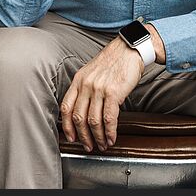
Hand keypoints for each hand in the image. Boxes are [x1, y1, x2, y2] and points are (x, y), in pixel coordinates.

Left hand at [60, 37, 142, 151]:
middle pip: (79, 118)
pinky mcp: (113, 92)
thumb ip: (86, 88)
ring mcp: (98, 89)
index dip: (67, 126)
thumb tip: (84, 110)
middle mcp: (86, 85)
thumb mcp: (92, 72)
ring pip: (93, 121)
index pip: (66, 107)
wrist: (130, 49)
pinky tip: (112, 137)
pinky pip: (108, 118)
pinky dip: (110, 132)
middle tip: (88, 146)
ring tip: (102, 144)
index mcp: (78, 80)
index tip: (71, 137)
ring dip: (98, 137)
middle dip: (83, 136)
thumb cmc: (113, 61)